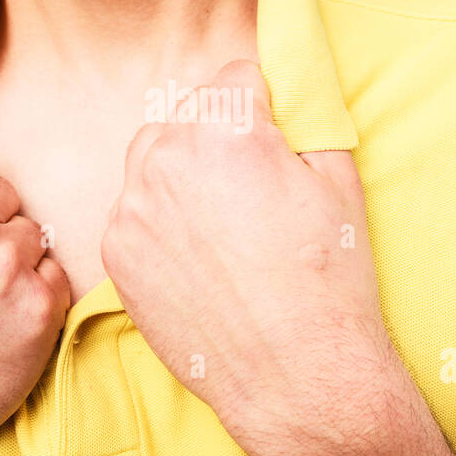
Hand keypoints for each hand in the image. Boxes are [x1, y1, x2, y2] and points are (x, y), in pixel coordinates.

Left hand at [101, 61, 398, 455]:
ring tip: (223, 220)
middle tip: (251, 185)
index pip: (235, 79)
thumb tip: (290, 91)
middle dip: (216, 135)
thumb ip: (306, 119)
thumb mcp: (339, 181)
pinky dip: (160, 221)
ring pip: (152, 159)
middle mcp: (168, 159)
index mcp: (228, 130)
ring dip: (181, 171)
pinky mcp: (116, 253)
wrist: (297, 376)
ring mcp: (134, 208)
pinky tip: (199, 256)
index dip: (263, 105)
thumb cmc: (328, 281)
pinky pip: (134, 210)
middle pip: (187, 114)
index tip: (275, 137)